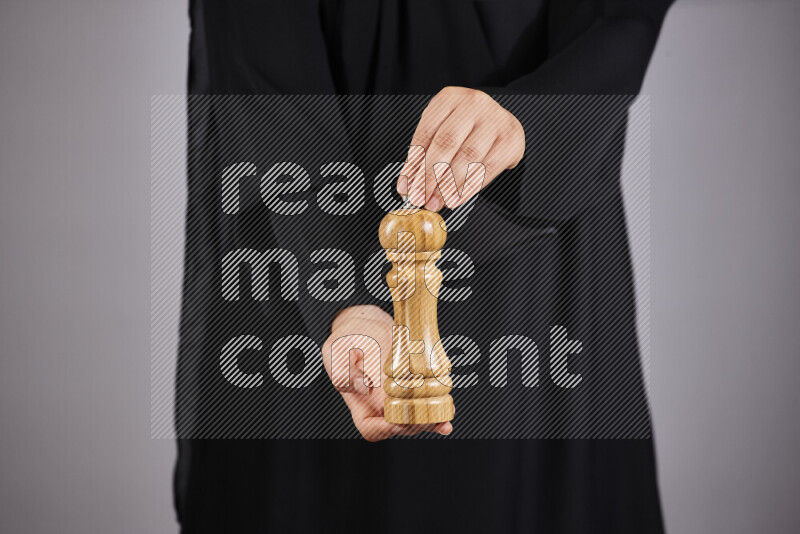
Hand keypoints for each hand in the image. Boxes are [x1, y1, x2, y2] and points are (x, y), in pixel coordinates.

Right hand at [322, 305, 452, 440]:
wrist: (365, 323)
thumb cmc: (347, 338)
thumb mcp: (336, 350)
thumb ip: (343, 371)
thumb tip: (363, 387)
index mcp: (359, 403)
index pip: (371, 428)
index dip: (384, 430)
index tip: (397, 421)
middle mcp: (381, 405)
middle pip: (400, 426)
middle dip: (416, 425)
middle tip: (429, 418)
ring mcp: (399, 397)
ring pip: (417, 417)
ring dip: (432, 420)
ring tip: (444, 416)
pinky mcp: (413, 386)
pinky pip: (428, 401)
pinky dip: (439, 405)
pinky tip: (449, 405)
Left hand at [397, 86, 524, 210]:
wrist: (502, 124)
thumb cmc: (467, 129)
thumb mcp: (442, 132)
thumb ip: (425, 156)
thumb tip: (408, 187)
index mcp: (449, 98)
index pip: (426, 132)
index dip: (414, 163)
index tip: (406, 187)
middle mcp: (473, 103)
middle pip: (447, 142)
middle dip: (430, 176)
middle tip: (420, 198)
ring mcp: (495, 119)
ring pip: (468, 155)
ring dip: (449, 184)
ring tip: (437, 201)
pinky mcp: (511, 138)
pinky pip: (488, 166)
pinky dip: (469, 187)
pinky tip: (457, 198)